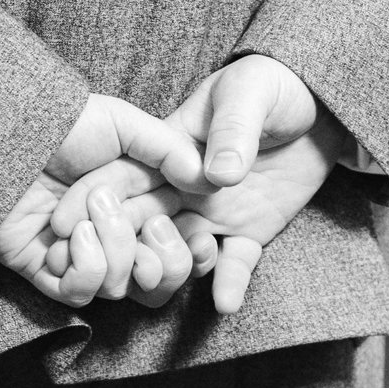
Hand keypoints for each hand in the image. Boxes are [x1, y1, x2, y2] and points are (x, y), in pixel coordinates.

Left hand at [0, 95, 201, 306]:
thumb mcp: (123, 124)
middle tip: (152, 225)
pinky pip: (82, 295)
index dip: (194, 252)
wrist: (5, 138)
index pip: (181, 247)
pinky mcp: (51, 275)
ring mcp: (83, 258)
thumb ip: (168, 150)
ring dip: (114, 251)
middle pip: (159, 280)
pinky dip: (84, 268)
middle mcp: (115, 237)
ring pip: (121, 287)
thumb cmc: (62, 125)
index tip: (203, 239)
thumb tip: (211, 180)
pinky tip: (69, 237)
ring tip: (88, 217)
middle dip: (163, 260)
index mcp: (140, 204)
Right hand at [56, 55, 344, 312]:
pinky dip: (227, 285)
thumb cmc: (276, 84)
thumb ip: (232, 129)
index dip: (93, 202)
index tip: (65, 227)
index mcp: (169, 149)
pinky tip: (225, 303)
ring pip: (177, 253)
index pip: (122, 179)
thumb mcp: (251, 93)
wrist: (323, 107)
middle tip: (123, 264)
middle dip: (124, 247)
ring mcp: (213, 215)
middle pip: (140, 225)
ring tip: (186, 266)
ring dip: (173, 268)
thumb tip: (218, 174)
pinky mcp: (247, 234)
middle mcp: (182, 189)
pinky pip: (231, 266)